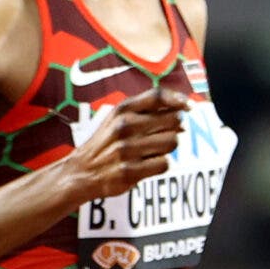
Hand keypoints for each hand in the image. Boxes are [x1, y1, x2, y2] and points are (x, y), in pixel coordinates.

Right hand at [60, 88, 184, 202]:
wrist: (80, 172)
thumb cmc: (106, 143)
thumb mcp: (118, 118)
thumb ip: (147, 109)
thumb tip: (184, 110)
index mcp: (122, 110)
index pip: (158, 95)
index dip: (178, 99)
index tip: (189, 107)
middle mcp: (124, 126)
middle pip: (173, 120)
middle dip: (173, 129)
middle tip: (160, 137)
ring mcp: (126, 149)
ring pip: (172, 142)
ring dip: (167, 148)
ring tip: (151, 152)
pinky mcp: (129, 171)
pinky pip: (164, 164)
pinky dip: (160, 165)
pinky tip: (147, 165)